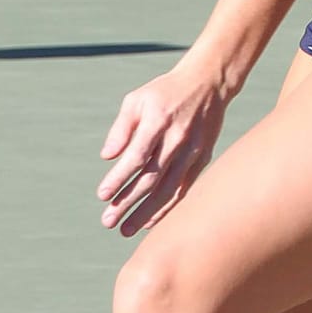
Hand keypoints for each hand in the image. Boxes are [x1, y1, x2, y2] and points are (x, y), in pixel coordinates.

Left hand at [96, 60, 232, 237]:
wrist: (208, 83)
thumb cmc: (165, 92)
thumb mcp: (136, 100)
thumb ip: (121, 128)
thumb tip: (107, 156)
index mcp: (158, 121)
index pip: (136, 156)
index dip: (119, 178)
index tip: (102, 195)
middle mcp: (177, 139)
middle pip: (151, 178)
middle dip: (128, 202)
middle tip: (108, 221)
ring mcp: (192, 151)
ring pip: (168, 189)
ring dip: (146, 212)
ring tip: (126, 229)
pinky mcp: (202, 159)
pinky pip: (183, 189)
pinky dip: (167, 207)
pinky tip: (150, 221)